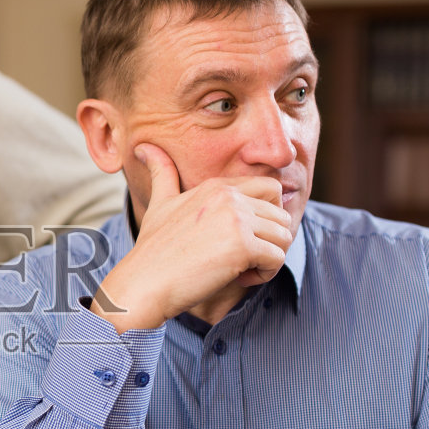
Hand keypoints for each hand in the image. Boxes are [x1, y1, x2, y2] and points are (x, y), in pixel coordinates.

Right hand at [94, 143, 291, 332]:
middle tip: (246, 258)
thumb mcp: (159, 204)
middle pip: (282, 214)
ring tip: (242, 269)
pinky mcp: (243, 245)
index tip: (239, 239)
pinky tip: (239, 278)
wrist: (144, 282)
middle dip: (271, 239)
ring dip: (270, 258)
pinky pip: (277, 259)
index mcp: (217, 185)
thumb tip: (144, 147)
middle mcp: (230, 196)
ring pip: (285, 236)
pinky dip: (265, 274)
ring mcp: (237, 219)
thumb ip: (162, 173)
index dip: (263, 219)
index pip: (270, 189)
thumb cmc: (152, 250)